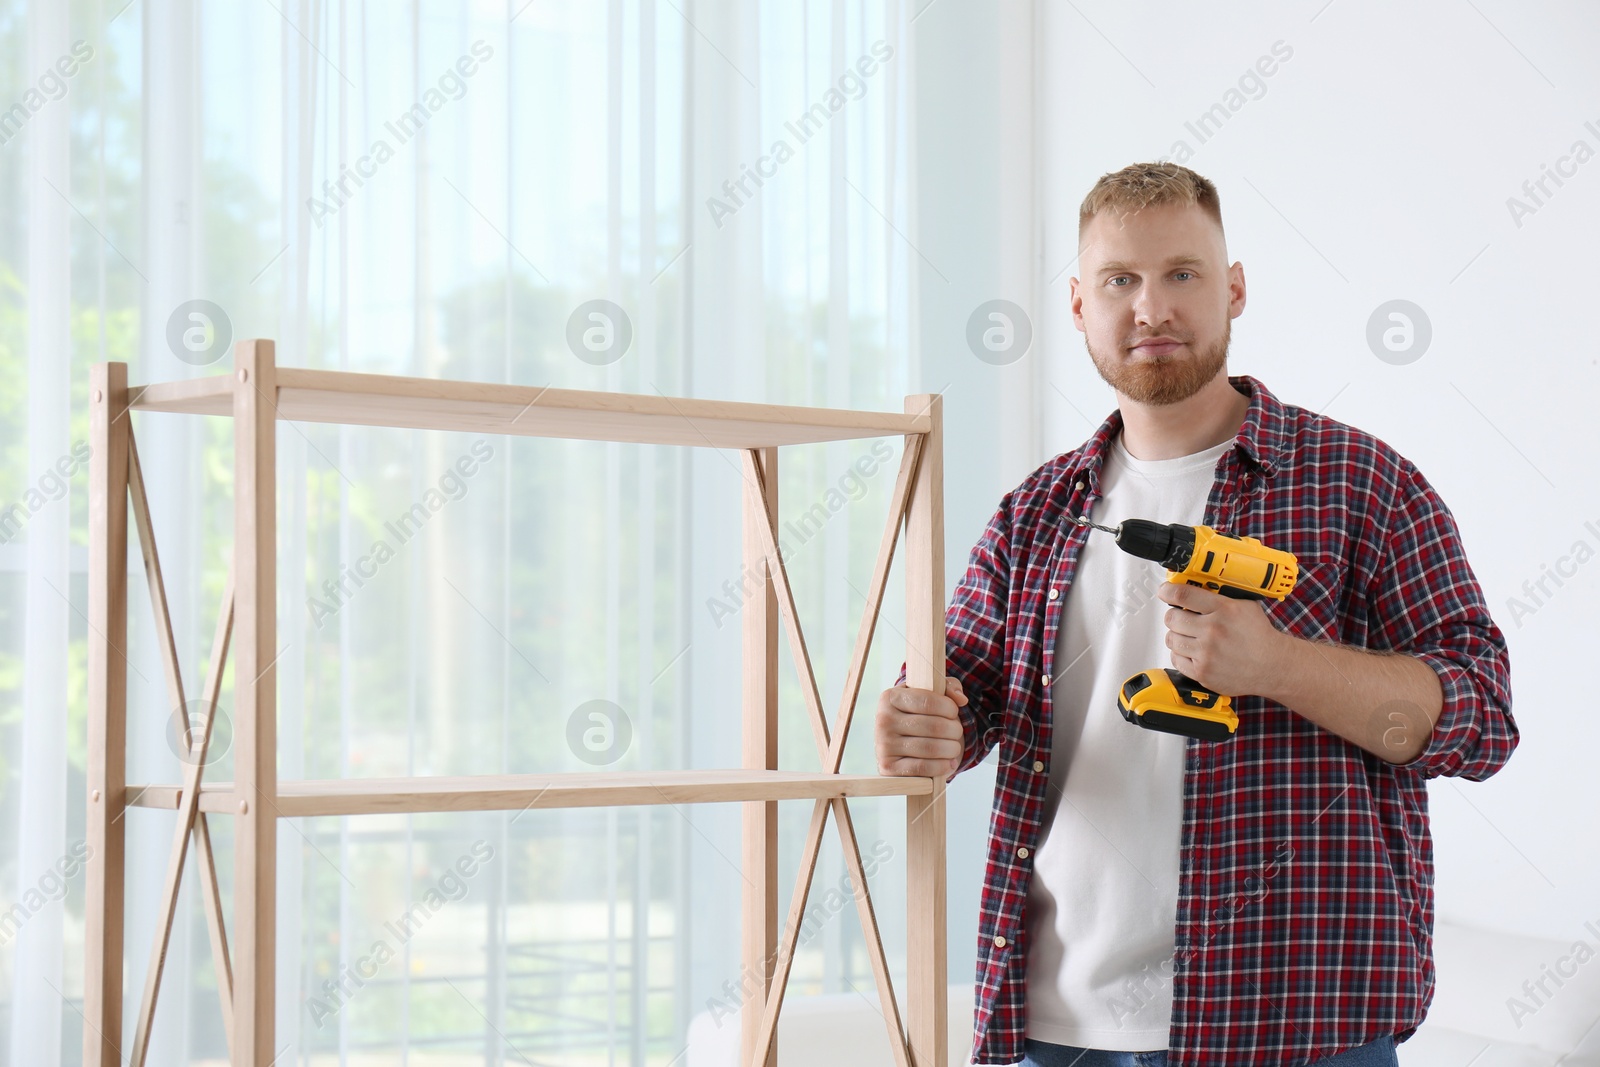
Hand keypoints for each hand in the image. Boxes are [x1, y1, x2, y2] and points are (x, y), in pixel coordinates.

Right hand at [875, 675, 967, 776]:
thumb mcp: (931, 695)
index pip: (928, 701)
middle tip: (957, 732)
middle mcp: (883, 719)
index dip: (949, 708)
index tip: (954, 712)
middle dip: (954, 730)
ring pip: (930, 748)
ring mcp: (883, 744)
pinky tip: (949, 763)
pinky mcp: (888, 766)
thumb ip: (948, 687)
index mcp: (891, 697)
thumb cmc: (920, 715)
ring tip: (954, 747)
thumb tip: (960, 699)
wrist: (899, 743)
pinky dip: (941, 766)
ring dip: (951, 749)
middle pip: (933, 726)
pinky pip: (922, 767)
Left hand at [1156, 582, 1287, 697]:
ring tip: (1191, 636)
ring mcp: (1206, 653)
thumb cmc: (1259, 637)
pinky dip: (1181, 654)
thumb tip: (1195, 585)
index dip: (1168, 591)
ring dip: (1177, 636)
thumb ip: (1221, 595)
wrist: (1273, 666)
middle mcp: (1213, 631)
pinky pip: (1175, 659)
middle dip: (1174, 616)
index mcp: (1224, 610)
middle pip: (1172, 618)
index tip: (1165, 592)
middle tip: (1182, 617)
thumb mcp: (1246, 605)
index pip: (1183, 595)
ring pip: (1172, 639)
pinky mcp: (1202, 672)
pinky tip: (1194, 651)